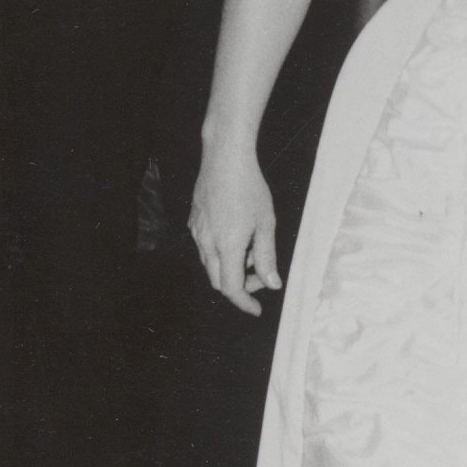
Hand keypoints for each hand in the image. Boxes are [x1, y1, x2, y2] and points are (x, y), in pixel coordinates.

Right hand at [189, 155, 280, 314]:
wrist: (224, 158)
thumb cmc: (249, 187)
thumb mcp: (265, 223)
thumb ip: (267, 256)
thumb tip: (272, 283)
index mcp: (227, 247)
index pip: (230, 289)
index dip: (244, 302)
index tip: (256, 309)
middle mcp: (207, 243)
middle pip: (218, 280)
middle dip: (240, 285)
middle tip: (261, 275)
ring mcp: (197, 232)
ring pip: (210, 264)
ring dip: (230, 267)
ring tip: (251, 248)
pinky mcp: (194, 221)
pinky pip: (205, 247)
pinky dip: (220, 252)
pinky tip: (236, 234)